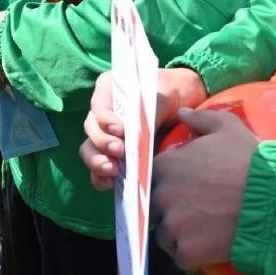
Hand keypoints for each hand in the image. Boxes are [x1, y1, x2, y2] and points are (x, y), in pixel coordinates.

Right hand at [81, 67, 207, 188]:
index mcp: (109, 90)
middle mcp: (103, 113)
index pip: (99, 105)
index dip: (106, 120)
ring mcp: (107, 136)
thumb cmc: (172, 93)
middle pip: (92, 129)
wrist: (185, 103)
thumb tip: (138, 137)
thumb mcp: (163, 96)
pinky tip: (111, 183)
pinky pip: (98, 169)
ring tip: (113, 170)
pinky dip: (101, 177)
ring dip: (98, 161)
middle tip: (120, 150)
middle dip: (103, 142)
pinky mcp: (114, 157)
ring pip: (90, 149)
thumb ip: (149, 113)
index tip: (120, 131)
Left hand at [152, 108, 257, 270]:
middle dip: (171, 210)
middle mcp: (162, 195)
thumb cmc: (249, 161)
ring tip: (203, 230)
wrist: (273, 200)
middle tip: (196, 211)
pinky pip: (181, 257)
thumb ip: (199, 119)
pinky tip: (209, 245)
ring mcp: (173, 224)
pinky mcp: (187, 250)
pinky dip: (192, 255)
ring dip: (179, 235)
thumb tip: (182, 113)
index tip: (186, 188)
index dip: (169, 183)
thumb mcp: (227, 127)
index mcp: (166, 165)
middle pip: (155, 208)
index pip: (153, 177)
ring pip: (164, 235)